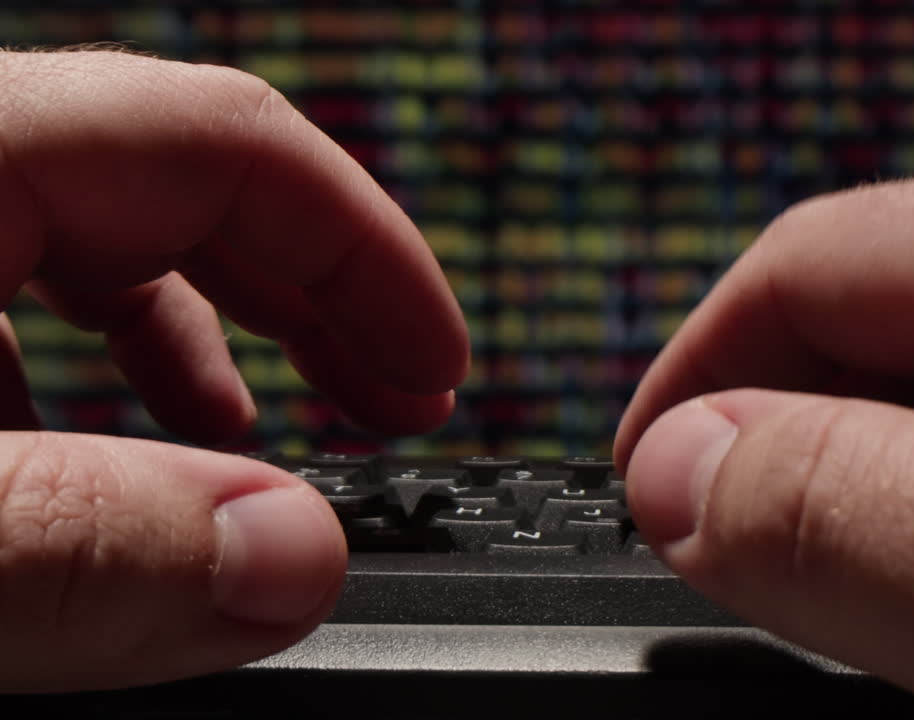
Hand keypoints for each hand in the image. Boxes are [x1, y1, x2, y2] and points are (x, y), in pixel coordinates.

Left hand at [0, 51, 466, 690]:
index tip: (441, 370)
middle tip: (405, 405)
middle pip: (177, 188)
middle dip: (315, 301)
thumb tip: (291, 559)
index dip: (368, 252)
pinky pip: (4, 308)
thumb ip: (81, 548)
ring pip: (86, 245)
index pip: (224, 142)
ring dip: (210, 344)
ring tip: (280, 436)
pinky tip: (114, 471)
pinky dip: (90, 387)